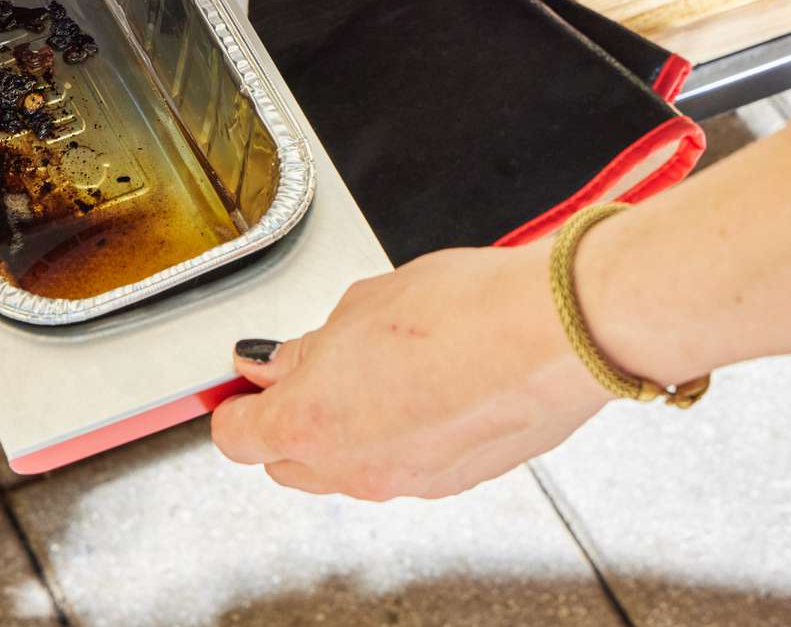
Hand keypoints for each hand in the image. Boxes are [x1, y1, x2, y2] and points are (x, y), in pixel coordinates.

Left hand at [210, 241, 610, 500]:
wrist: (555, 334)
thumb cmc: (464, 311)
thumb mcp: (359, 306)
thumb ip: (306, 348)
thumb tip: (276, 363)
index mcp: (311, 423)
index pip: (236, 437)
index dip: (236, 404)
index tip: (244, 380)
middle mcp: (353, 469)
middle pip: (288, 462)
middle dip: (287, 420)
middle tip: (308, 367)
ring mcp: (407, 483)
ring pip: (348, 467)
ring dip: (345, 428)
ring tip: (377, 365)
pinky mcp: (456, 482)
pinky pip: (403, 465)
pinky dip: (398, 435)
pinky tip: (422, 386)